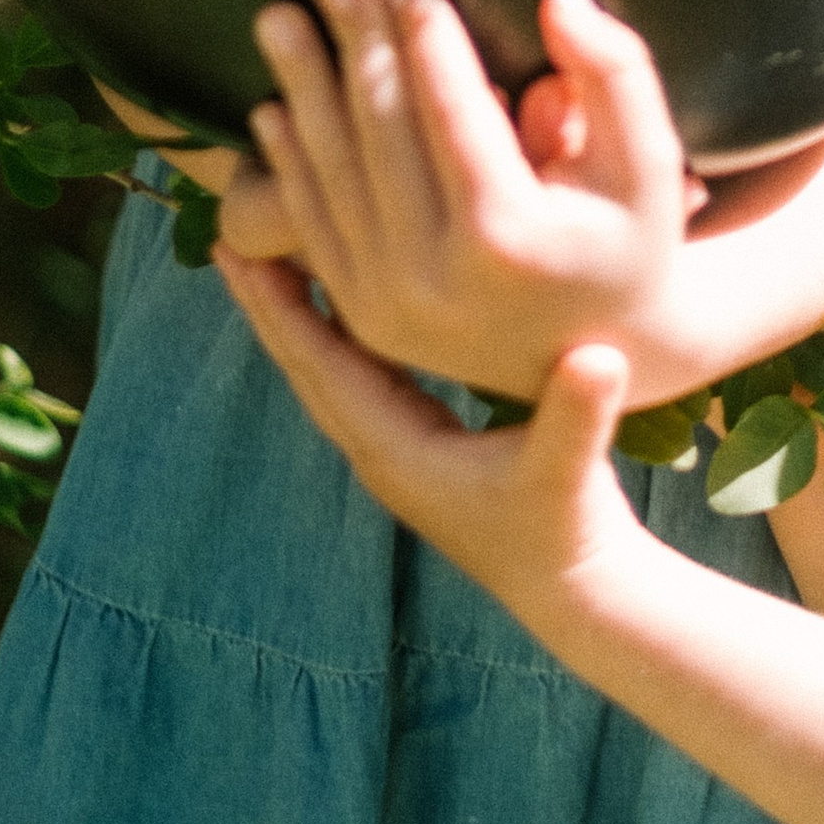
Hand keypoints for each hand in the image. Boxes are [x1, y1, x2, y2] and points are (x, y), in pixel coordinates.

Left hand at [216, 244, 643, 609]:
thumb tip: (597, 356)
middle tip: (226, 237)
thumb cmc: (566, 529)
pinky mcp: (420, 445)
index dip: (281, 308)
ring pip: (329, 368)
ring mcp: (397, 450)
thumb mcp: (571, 472)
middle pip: (307, 365)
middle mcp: (382, 450)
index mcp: (399, 451)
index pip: (323, 368)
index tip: (239, 253)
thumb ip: (577, 417)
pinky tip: (344, 293)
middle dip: (269, 303)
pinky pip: (363, 373)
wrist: (573, 586)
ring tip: (271, 253)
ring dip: (297, 313)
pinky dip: (341, 329)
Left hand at [219, 0, 696, 399]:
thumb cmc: (630, 232)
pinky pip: (314, 222)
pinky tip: (276, 101)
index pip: (454, 112)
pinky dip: (292, 159)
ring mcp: (388, 305)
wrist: (601, 349)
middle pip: (382, 136)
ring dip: (302, 88)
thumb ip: (616, 70)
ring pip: (332, 174)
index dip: (425, 35)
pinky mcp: (361, 316)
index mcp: (510, 237)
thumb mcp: (652, 156)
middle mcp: (436, 280)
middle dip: (355, 43)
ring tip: (279, 15)